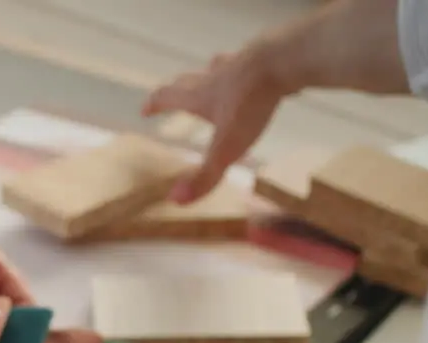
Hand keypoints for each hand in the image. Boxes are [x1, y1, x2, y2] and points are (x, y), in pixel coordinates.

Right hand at [143, 46, 288, 203]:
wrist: (283, 61)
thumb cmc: (250, 104)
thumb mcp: (226, 148)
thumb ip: (204, 175)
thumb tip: (175, 200)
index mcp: (198, 96)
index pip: (166, 97)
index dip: (154, 104)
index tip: (145, 110)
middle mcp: (213, 77)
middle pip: (188, 81)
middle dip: (177, 89)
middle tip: (173, 93)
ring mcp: (239, 64)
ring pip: (217, 68)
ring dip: (210, 75)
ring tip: (212, 79)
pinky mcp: (265, 57)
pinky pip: (249, 64)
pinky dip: (244, 70)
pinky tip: (256, 75)